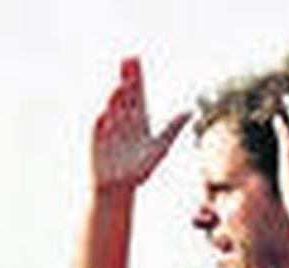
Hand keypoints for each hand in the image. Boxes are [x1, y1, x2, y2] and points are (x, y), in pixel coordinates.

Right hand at [91, 57, 187, 190]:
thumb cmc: (139, 169)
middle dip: (126, 78)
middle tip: (128, 59)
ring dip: (117, 95)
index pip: (136, 92)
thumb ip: (173, 127)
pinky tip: (108, 109)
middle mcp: (122, 118)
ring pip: (112, 106)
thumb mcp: (160, 146)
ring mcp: (109, 126)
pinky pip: (99, 126)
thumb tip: (190, 111)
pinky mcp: (98, 139)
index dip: (136, 75)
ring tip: (123, 84)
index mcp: (137, 118)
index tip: (136, 58)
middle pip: (124, 94)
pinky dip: (103, 117)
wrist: (120, 187)